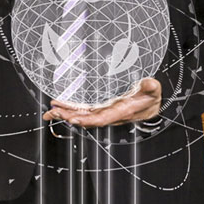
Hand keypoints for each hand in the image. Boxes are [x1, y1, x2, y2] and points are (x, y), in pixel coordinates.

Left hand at [47, 77, 163, 127]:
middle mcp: (109, 114)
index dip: (87, 120)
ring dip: (65, 113)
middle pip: (86, 118)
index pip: (101, 119)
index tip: (74, 118)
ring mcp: (102, 111)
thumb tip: (149, 83)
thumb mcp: (152, 90)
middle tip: (53, 112)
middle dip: (69, 116)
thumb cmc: (150, 98)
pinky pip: (82, 110)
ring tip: (51, 110)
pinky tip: (58, 105)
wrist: (150, 105)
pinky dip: (69, 108)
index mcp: (121, 112)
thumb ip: (151, 87)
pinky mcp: (99, 108)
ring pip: (81, 114)